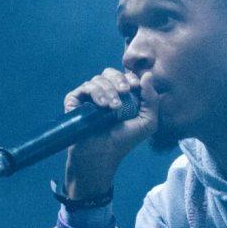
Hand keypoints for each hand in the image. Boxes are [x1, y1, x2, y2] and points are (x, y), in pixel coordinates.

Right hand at [62, 67, 159, 198]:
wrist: (102, 154)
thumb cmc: (124, 141)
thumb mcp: (147, 122)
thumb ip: (151, 99)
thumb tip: (148, 75)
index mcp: (121, 95)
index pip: (124, 76)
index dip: (130, 77)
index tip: (135, 86)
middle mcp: (104, 93)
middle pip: (110, 73)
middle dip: (119, 80)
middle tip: (124, 91)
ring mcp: (88, 97)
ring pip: (98, 79)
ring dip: (108, 90)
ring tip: (113, 108)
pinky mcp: (75, 101)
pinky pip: (84, 88)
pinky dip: (95, 92)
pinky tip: (101, 105)